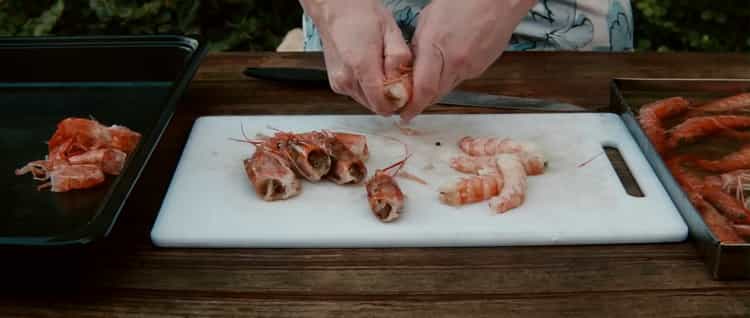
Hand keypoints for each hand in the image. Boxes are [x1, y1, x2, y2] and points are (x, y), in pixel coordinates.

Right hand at [300, 0, 412, 114]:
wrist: (336, 9)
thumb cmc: (363, 15)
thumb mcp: (392, 32)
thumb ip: (399, 62)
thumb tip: (403, 86)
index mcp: (361, 67)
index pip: (383, 105)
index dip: (398, 101)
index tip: (405, 90)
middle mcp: (346, 79)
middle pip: (376, 106)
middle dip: (389, 97)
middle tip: (395, 75)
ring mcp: (339, 83)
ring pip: (367, 102)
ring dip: (378, 93)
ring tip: (381, 69)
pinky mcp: (336, 84)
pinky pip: (358, 95)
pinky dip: (367, 89)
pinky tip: (369, 70)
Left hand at [400, 0, 536, 121]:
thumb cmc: (463, 0)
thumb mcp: (428, 20)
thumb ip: (418, 47)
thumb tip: (410, 68)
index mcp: (437, 47)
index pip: (423, 90)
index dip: (412, 107)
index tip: (404, 114)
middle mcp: (455, 62)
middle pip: (435, 94)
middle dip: (420, 101)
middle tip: (409, 103)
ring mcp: (471, 66)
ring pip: (448, 88)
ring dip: (435, 89)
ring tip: (426, 82)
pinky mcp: (481, 67)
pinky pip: (461, 79)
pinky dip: (451, 78)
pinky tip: (448, 65)